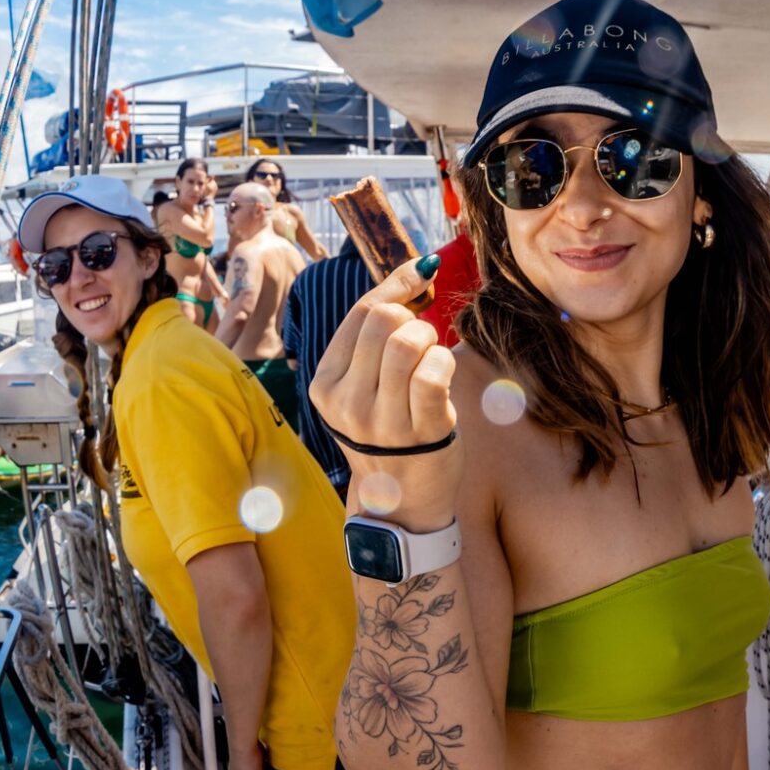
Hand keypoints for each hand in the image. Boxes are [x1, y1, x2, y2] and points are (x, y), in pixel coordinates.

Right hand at [310, 254, 460, 531]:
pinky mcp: (422, 431)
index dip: (396, 285)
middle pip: (383, 320)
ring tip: (431, 357)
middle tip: (421, 340)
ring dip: (430, 339)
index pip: (360, 312)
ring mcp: (382, 421)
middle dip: (412, 317)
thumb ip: (376, 334)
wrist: (402, 502)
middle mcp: (346, 402)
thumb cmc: (389, 431)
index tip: (421, 273)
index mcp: (325, 384)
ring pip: (408, 342)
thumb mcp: (363, 387)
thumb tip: (418, 267)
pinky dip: (445, 362)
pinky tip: (443, 376)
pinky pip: (435, 372)